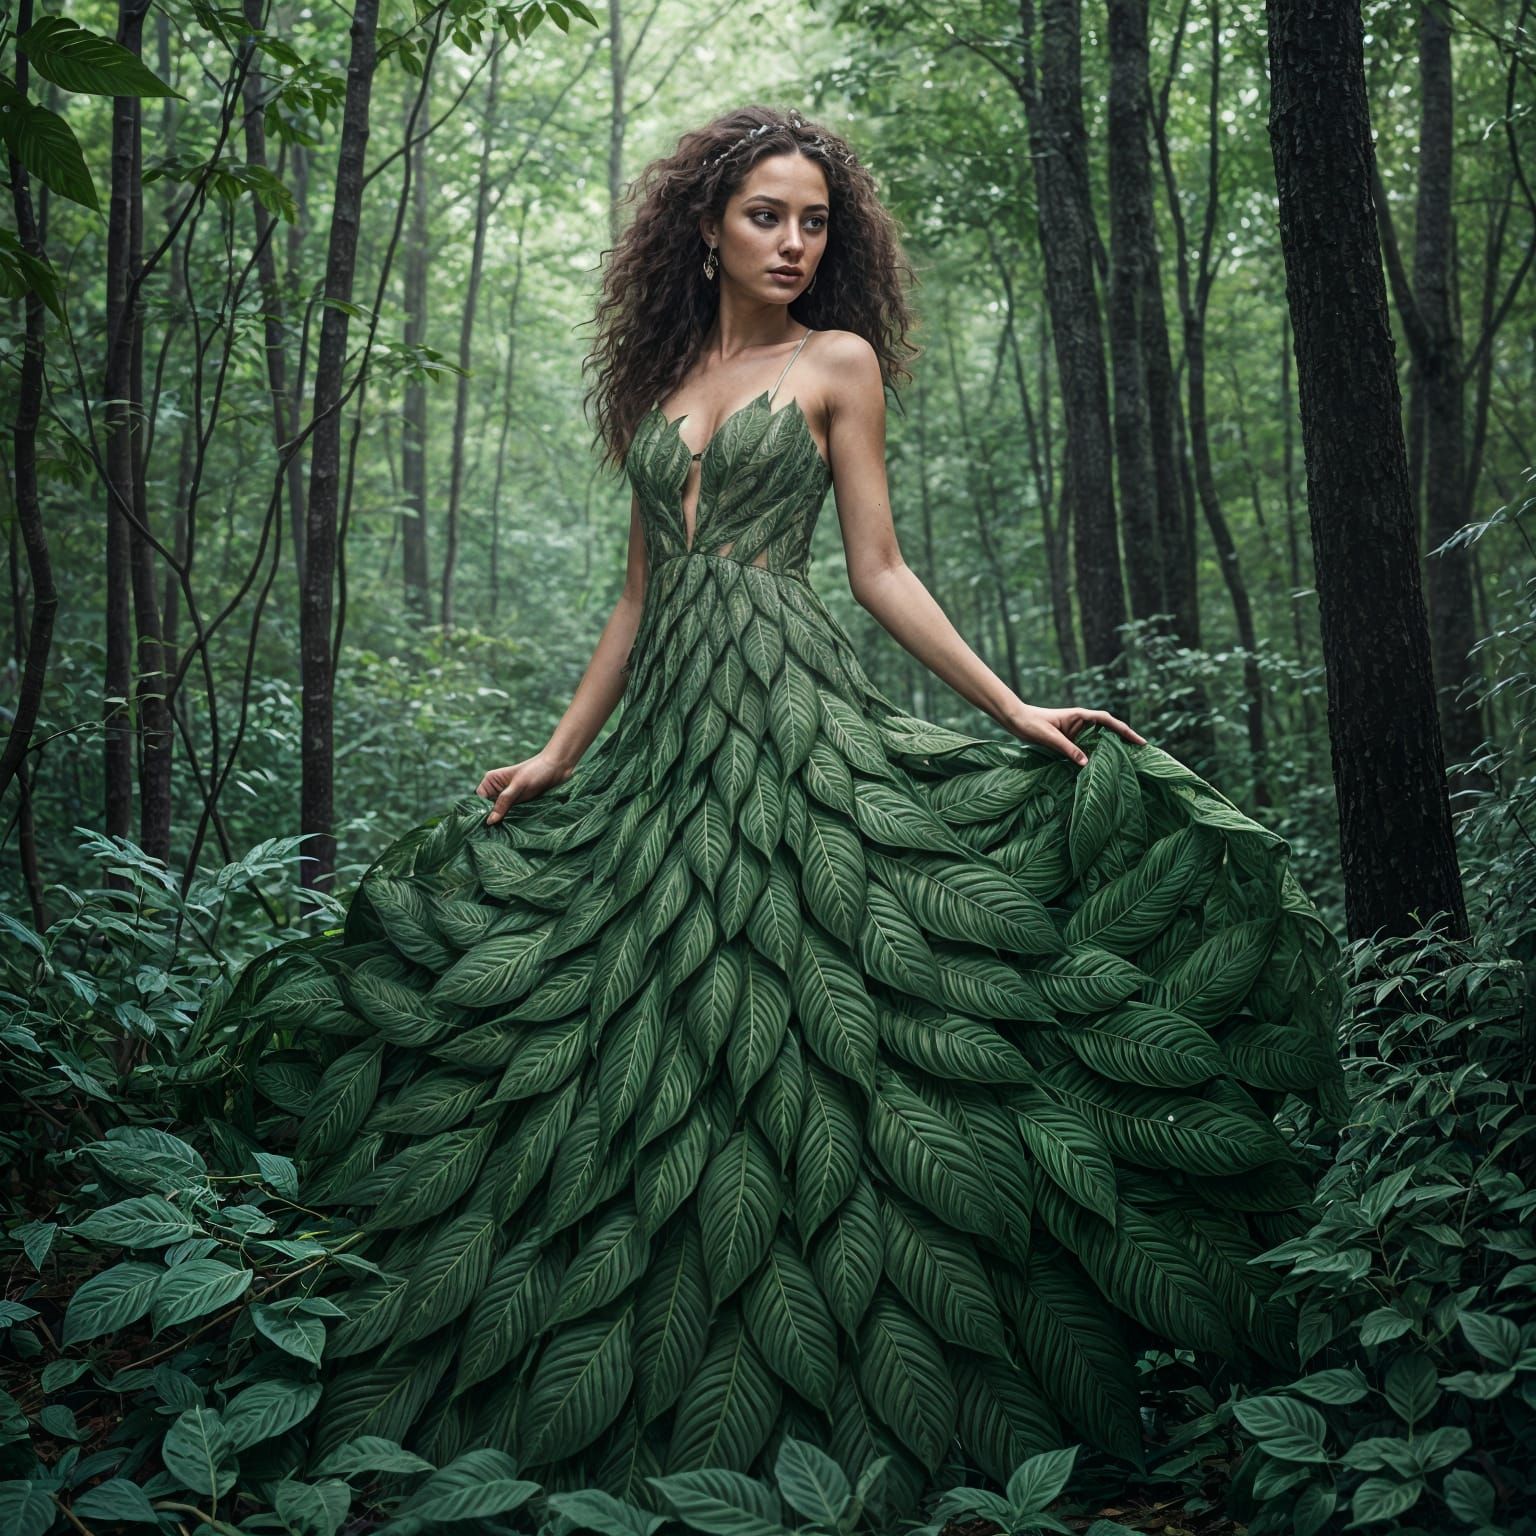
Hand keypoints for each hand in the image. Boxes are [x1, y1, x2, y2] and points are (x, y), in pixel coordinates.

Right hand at [477, 750, 576, 824]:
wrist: (557, 767)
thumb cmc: (536, 771)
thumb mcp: (517, 787)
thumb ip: (503, 803)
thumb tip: (489, 821)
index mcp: (491, 780)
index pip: (479, 800)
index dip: (481, 812)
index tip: (485, 826)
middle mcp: (497, 789)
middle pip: (488, 808)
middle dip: (492, 818)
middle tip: (493, 833)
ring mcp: (508, 796)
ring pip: (500, 812)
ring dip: (503, 820)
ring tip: (502, 832)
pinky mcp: (518, 802)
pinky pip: (511, 813)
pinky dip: (511, 819)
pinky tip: (512, 828)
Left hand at [1006, 703, 1145, 765]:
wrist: (1015, 720)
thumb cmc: (1031, 724)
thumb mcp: (1050, 738)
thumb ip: (1068, 749)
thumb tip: (1086, 764)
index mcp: (1079, 716)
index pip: (1108, 721)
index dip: (1125, 730)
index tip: (1139, 741)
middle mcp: (1081, 722)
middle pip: (1108, 730)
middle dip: (1124, 739)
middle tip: (1140, 754)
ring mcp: (1076, 731)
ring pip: (1099, 740)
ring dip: (1111, 748)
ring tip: (1127, 761)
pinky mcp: (1069, 740)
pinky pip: (1087, 747)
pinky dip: (1096, 754)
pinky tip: (1102, 765)